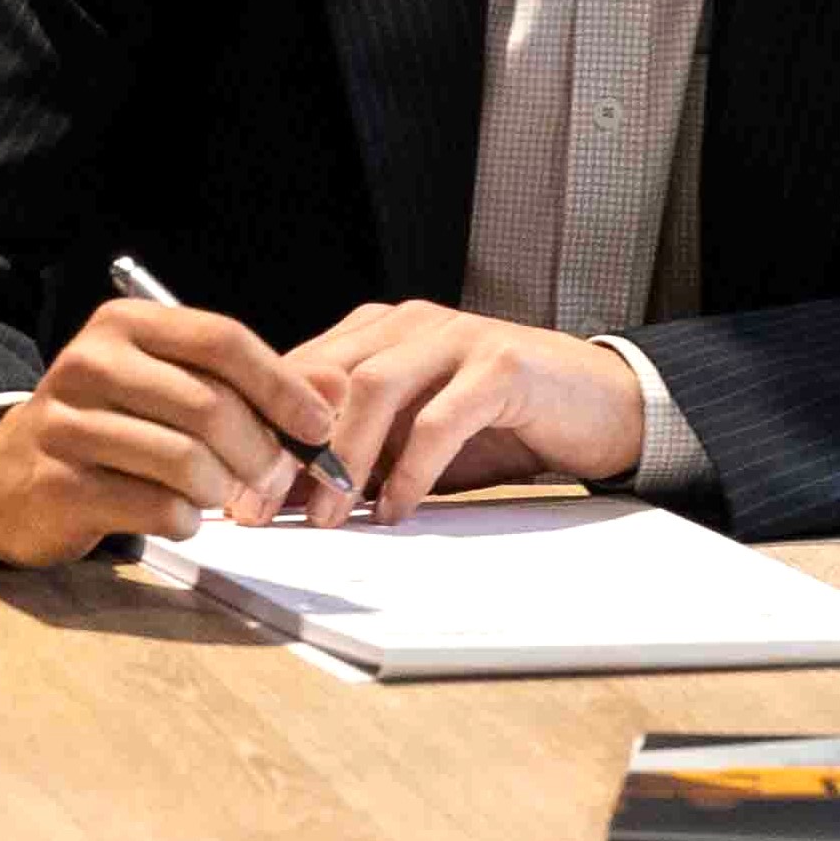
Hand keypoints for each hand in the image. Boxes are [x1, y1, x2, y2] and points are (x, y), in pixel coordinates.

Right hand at [0, 296, 348, 563]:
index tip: (321, 426)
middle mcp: (90, 362)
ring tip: (228, 500)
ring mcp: (67, 424)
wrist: (6, 481)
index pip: (222, 340)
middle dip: (262, 452)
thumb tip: (338, 393)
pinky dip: (185, 520)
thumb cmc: (110, 429)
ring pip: (185, 460)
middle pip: (209, 405)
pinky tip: (182, 518)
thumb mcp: (172, 389)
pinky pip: (154, 506)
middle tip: (281, 483)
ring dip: (225, 491)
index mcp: (124, 325)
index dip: (283, 385)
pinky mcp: (59, 484)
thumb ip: (251, 385)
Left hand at [288, 302, 643, 521]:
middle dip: (287, 447)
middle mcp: (412, 324)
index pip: (301, 374)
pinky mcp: (501, 366)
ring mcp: (457, 339)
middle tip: (261, 508)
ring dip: (343, 457)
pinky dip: (411, 467)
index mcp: (380, 332)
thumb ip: (360, 457)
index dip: (263, 431)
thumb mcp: (415, 444)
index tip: (236, 493)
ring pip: (373, 388)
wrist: (602, 408)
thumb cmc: (503, 426)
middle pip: (324, 376)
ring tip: (328, 516)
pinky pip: (441, 418)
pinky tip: (397, 509)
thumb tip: (289, 499)